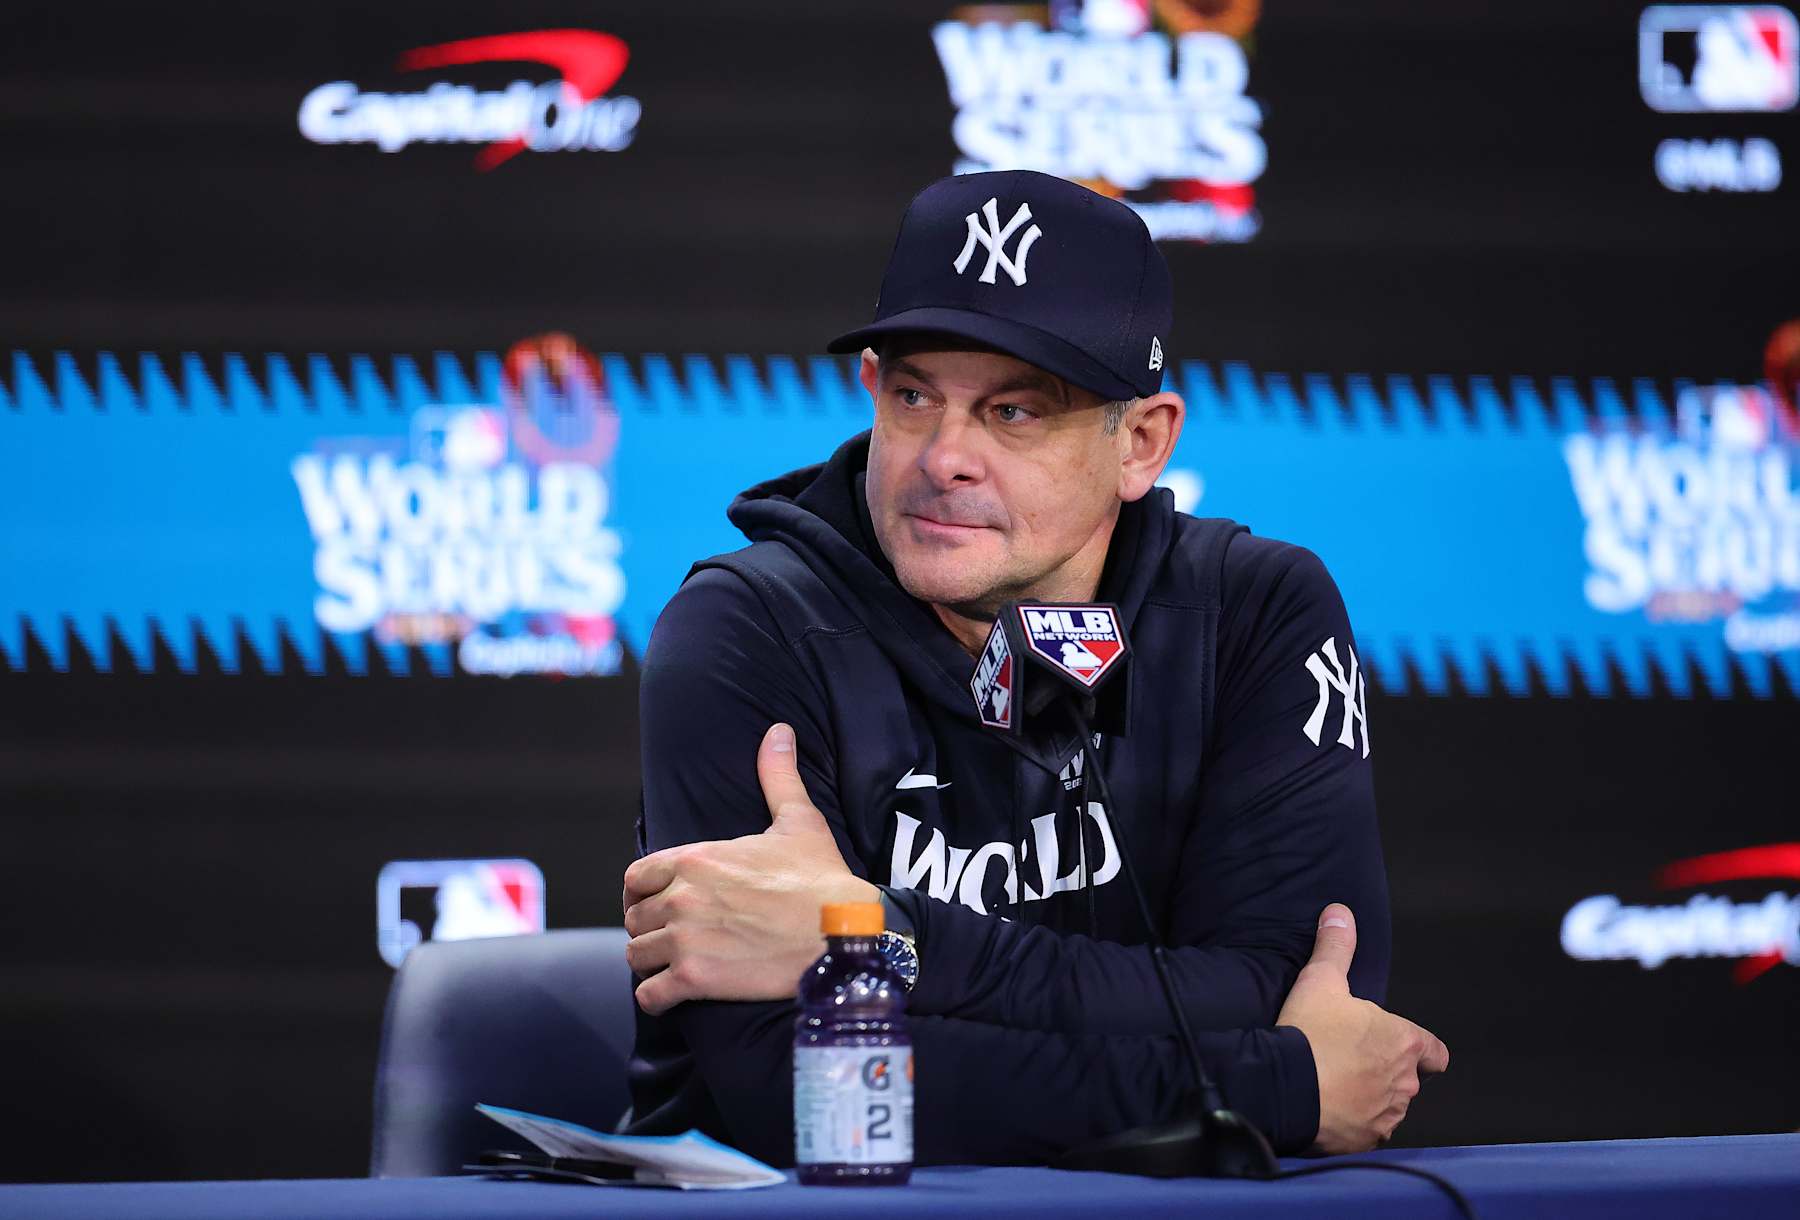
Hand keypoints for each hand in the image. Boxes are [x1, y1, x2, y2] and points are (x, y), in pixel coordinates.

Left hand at [622, 723, 878, 1015]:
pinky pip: (650, 995)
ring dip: (651, 963)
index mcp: (696, 859)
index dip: (642, 893)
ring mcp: (685, 940)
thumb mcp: (799, 821)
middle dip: (649, 929)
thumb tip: (778, 731)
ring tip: (672, 966)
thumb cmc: (821, 879)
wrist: (842, 933)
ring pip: (636, 956)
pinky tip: (674, 994)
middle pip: (634, 919)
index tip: (657, 903)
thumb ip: (778, 776)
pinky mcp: (695, 980)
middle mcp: (681, 897)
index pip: (636, 877)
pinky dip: (658, 998)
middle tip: (672, 938)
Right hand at [1276, 903, 1449, 1154]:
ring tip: (1337, 1084)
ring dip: (1372, 1097)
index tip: (1401, 1046)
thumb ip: (1335, 947)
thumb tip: (1340, 911)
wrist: (1286, 1087)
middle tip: (1350, 1058)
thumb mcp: (1320, 980)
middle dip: (1386, 1069)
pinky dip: (1355, 1121)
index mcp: (1404, 1042)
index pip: (1435, 1051)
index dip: (1423, 1049)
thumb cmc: (1311, 1032)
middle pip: (1408, 1076)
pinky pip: (1369, 1130)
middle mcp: (1406, 1081)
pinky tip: (1330, 1109)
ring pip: (1390, 1105)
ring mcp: (1388, 1114)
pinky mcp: (1367, 1140)